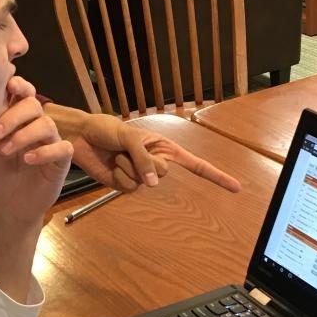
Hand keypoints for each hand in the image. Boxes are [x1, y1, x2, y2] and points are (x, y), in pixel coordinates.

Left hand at [0, 77, 72, 231]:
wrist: (7, 203)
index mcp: (19, 119)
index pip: (25, 94)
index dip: (20, 86)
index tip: (9, 86)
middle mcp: (36, 126)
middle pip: (34, 106)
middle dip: (13, 116)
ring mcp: (50, 142)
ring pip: (47, 125)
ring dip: (23, 135)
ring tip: (4, 149)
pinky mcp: (61, 161)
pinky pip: (62, 148)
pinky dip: (44, 152)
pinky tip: (27, 159)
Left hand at [43, 105, 240, 193]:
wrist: (81, 138)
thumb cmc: (106, 129)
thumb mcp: (129, 137)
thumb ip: (144, 159)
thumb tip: (153, 183)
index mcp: (163, 146)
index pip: (195, 163)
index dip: (215, 176)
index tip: (236, 188)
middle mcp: (156, 162)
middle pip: (164, 173)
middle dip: (145, 162)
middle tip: (129, 149)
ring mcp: (141, 175)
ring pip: (144, 183)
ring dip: (128, 168)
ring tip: (117, 155)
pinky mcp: (125, 185)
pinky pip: (129, 188)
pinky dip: (118, 177)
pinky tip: (111, 166)